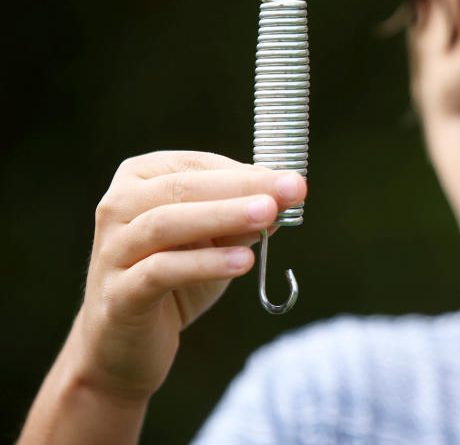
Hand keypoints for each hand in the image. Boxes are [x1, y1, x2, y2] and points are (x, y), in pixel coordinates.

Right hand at [74, 151, 306, 400]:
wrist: (125, 345)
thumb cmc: (176, 277)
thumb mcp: (216, 240)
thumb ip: (244, 217)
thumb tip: (287, 196)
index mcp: (140, 180)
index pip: (198, 166)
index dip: (247, 171)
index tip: (291, 179)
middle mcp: (117, 207)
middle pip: (182, 188)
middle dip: (243, 187)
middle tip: (293, 188)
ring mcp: (112, 250)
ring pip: (165, 223)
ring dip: (223, 215)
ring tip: (268, 215)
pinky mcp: (118, 295)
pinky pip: (160, 271)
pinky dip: (204, 263)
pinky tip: (243, 261)